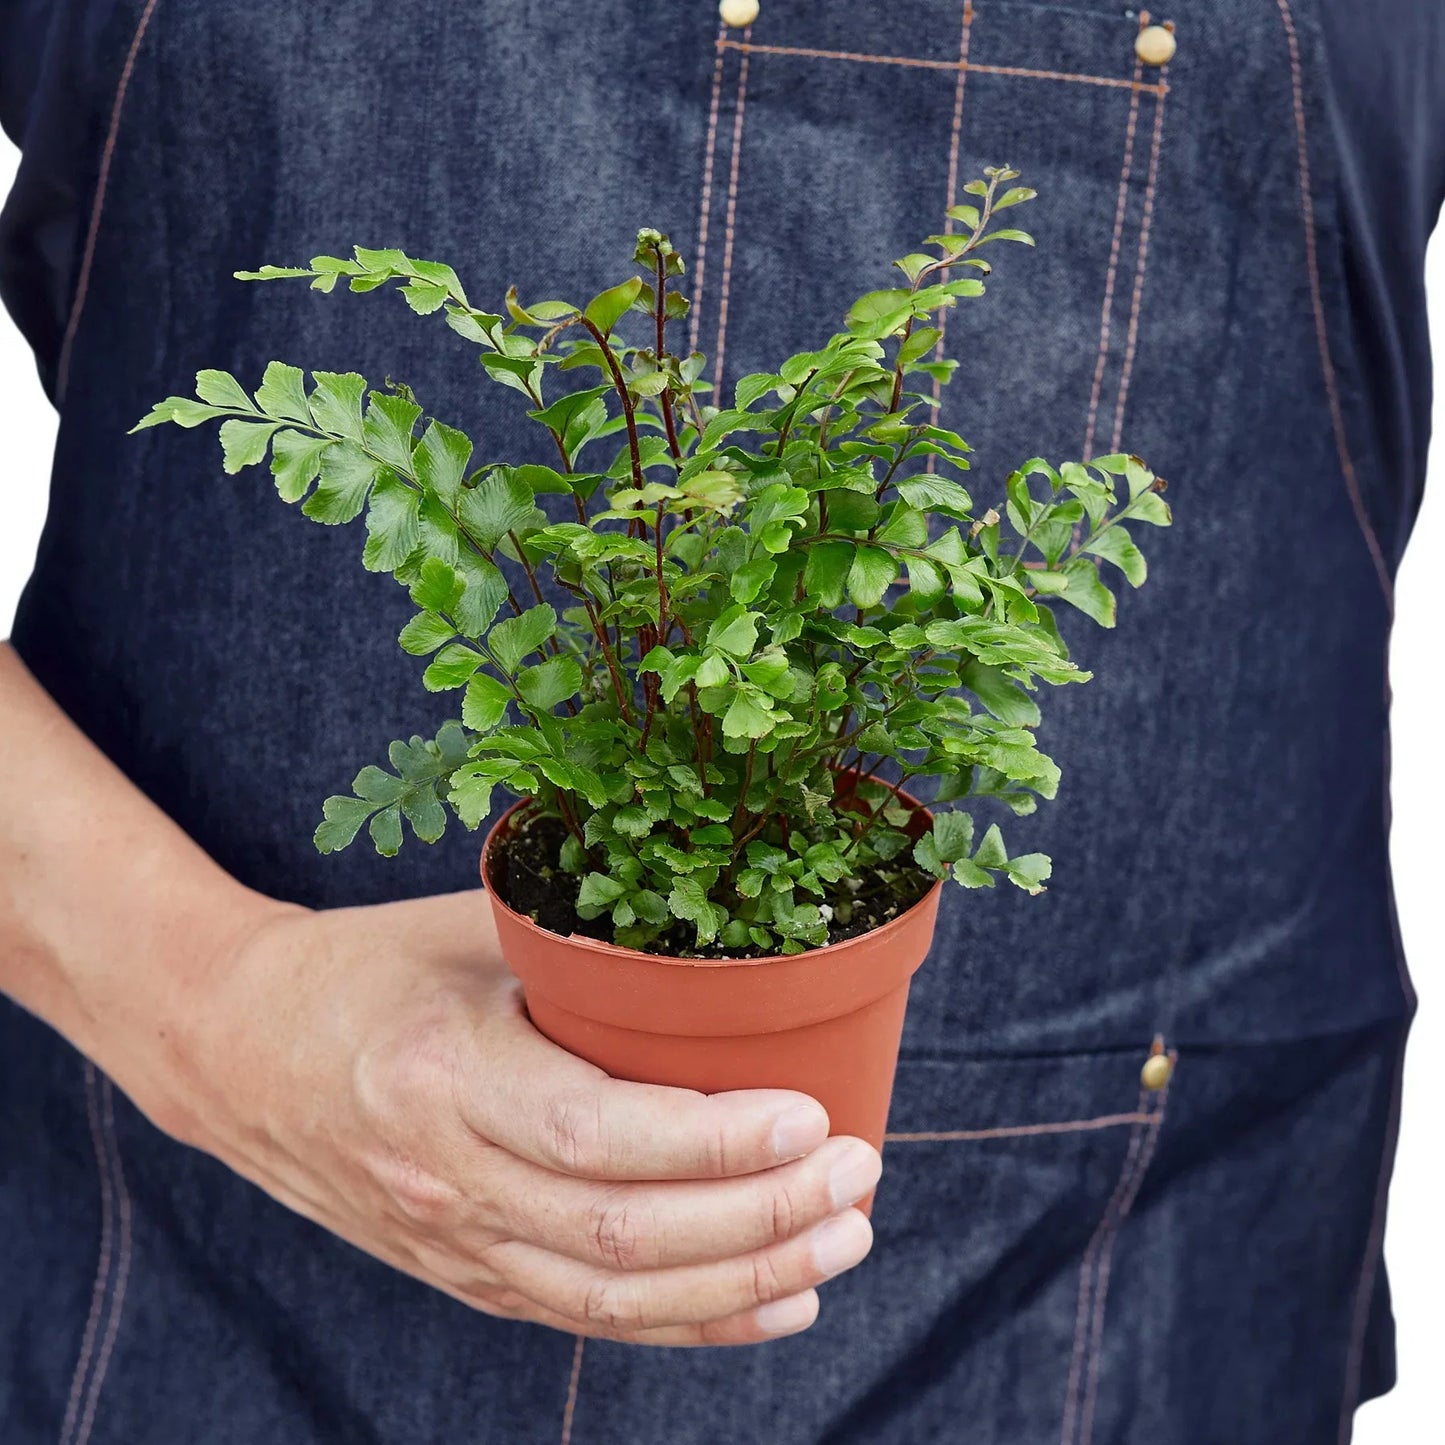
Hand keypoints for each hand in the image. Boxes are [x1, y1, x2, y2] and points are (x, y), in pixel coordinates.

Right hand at [155, 889, 881, 1345]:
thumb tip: (723, 926)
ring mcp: (452, 1243)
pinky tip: (775, 1301)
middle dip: (758, 1217)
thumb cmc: (365, 966)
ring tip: (843, 1240)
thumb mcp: (466, 926)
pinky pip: (587, 1316)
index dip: (712, 1141)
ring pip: (614, 1295)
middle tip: (860, 1176)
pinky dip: (689, 1321)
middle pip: (621, 1234)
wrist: (233, 1049)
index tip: (813, 1116)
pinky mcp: (463, 1273)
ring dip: (743, 1279)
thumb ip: (580, 938)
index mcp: (445, 1074)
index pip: (595, 1136)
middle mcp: (448, 1178)